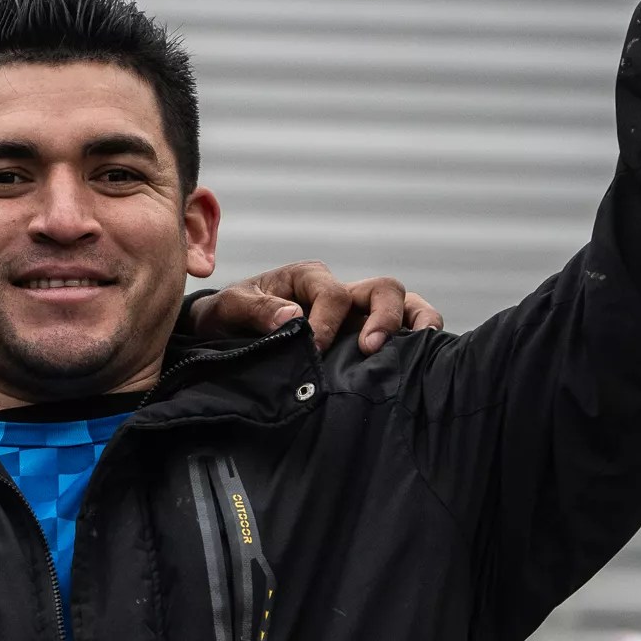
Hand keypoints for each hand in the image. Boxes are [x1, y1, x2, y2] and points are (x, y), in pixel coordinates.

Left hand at [194, 262, 442, 354]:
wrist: (222, 334)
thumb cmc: (227, 316)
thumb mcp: (229, 307)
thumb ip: (256, 309)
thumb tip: (294, 319)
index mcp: (308, 278)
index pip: (333, 294)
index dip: (327, 321)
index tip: (313, 348)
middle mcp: (339, 292)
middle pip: (382, 289)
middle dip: (383, 316)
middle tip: (369, 348)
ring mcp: (357, 314)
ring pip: (404, 304)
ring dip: (413, 322)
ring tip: (413, 350)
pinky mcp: (362, 338)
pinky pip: (402, 332)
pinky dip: (416, 340)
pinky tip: (417, 363)